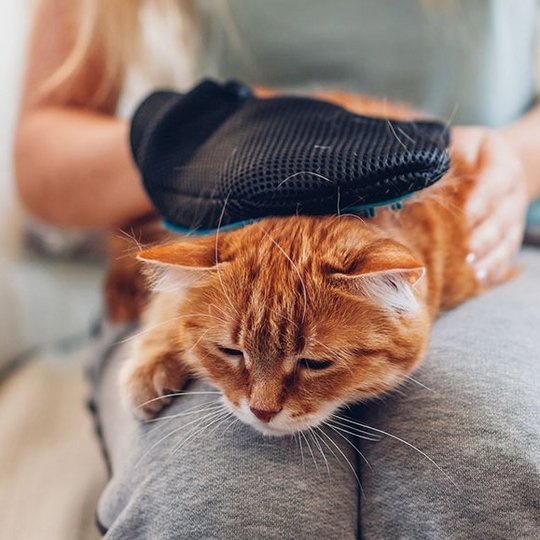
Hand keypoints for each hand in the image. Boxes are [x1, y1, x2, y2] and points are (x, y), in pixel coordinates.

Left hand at [451, 126, 527, 285]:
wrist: (493, 165)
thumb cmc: (466, 153)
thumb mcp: (461, 143)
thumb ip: (448, 154)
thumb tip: (419, 172)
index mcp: (502, 167)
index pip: (496, 182)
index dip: (482, 199)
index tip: (467, 214)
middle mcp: (511, 197)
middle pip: (502, 218)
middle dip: (485, 235)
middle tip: (468, 249)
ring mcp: (512, 222)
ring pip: (506, 242)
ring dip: (489, 258)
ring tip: (471, 270)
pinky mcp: (506, 240)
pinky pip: (504, 259)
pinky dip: (492, 271)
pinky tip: (478, 281)